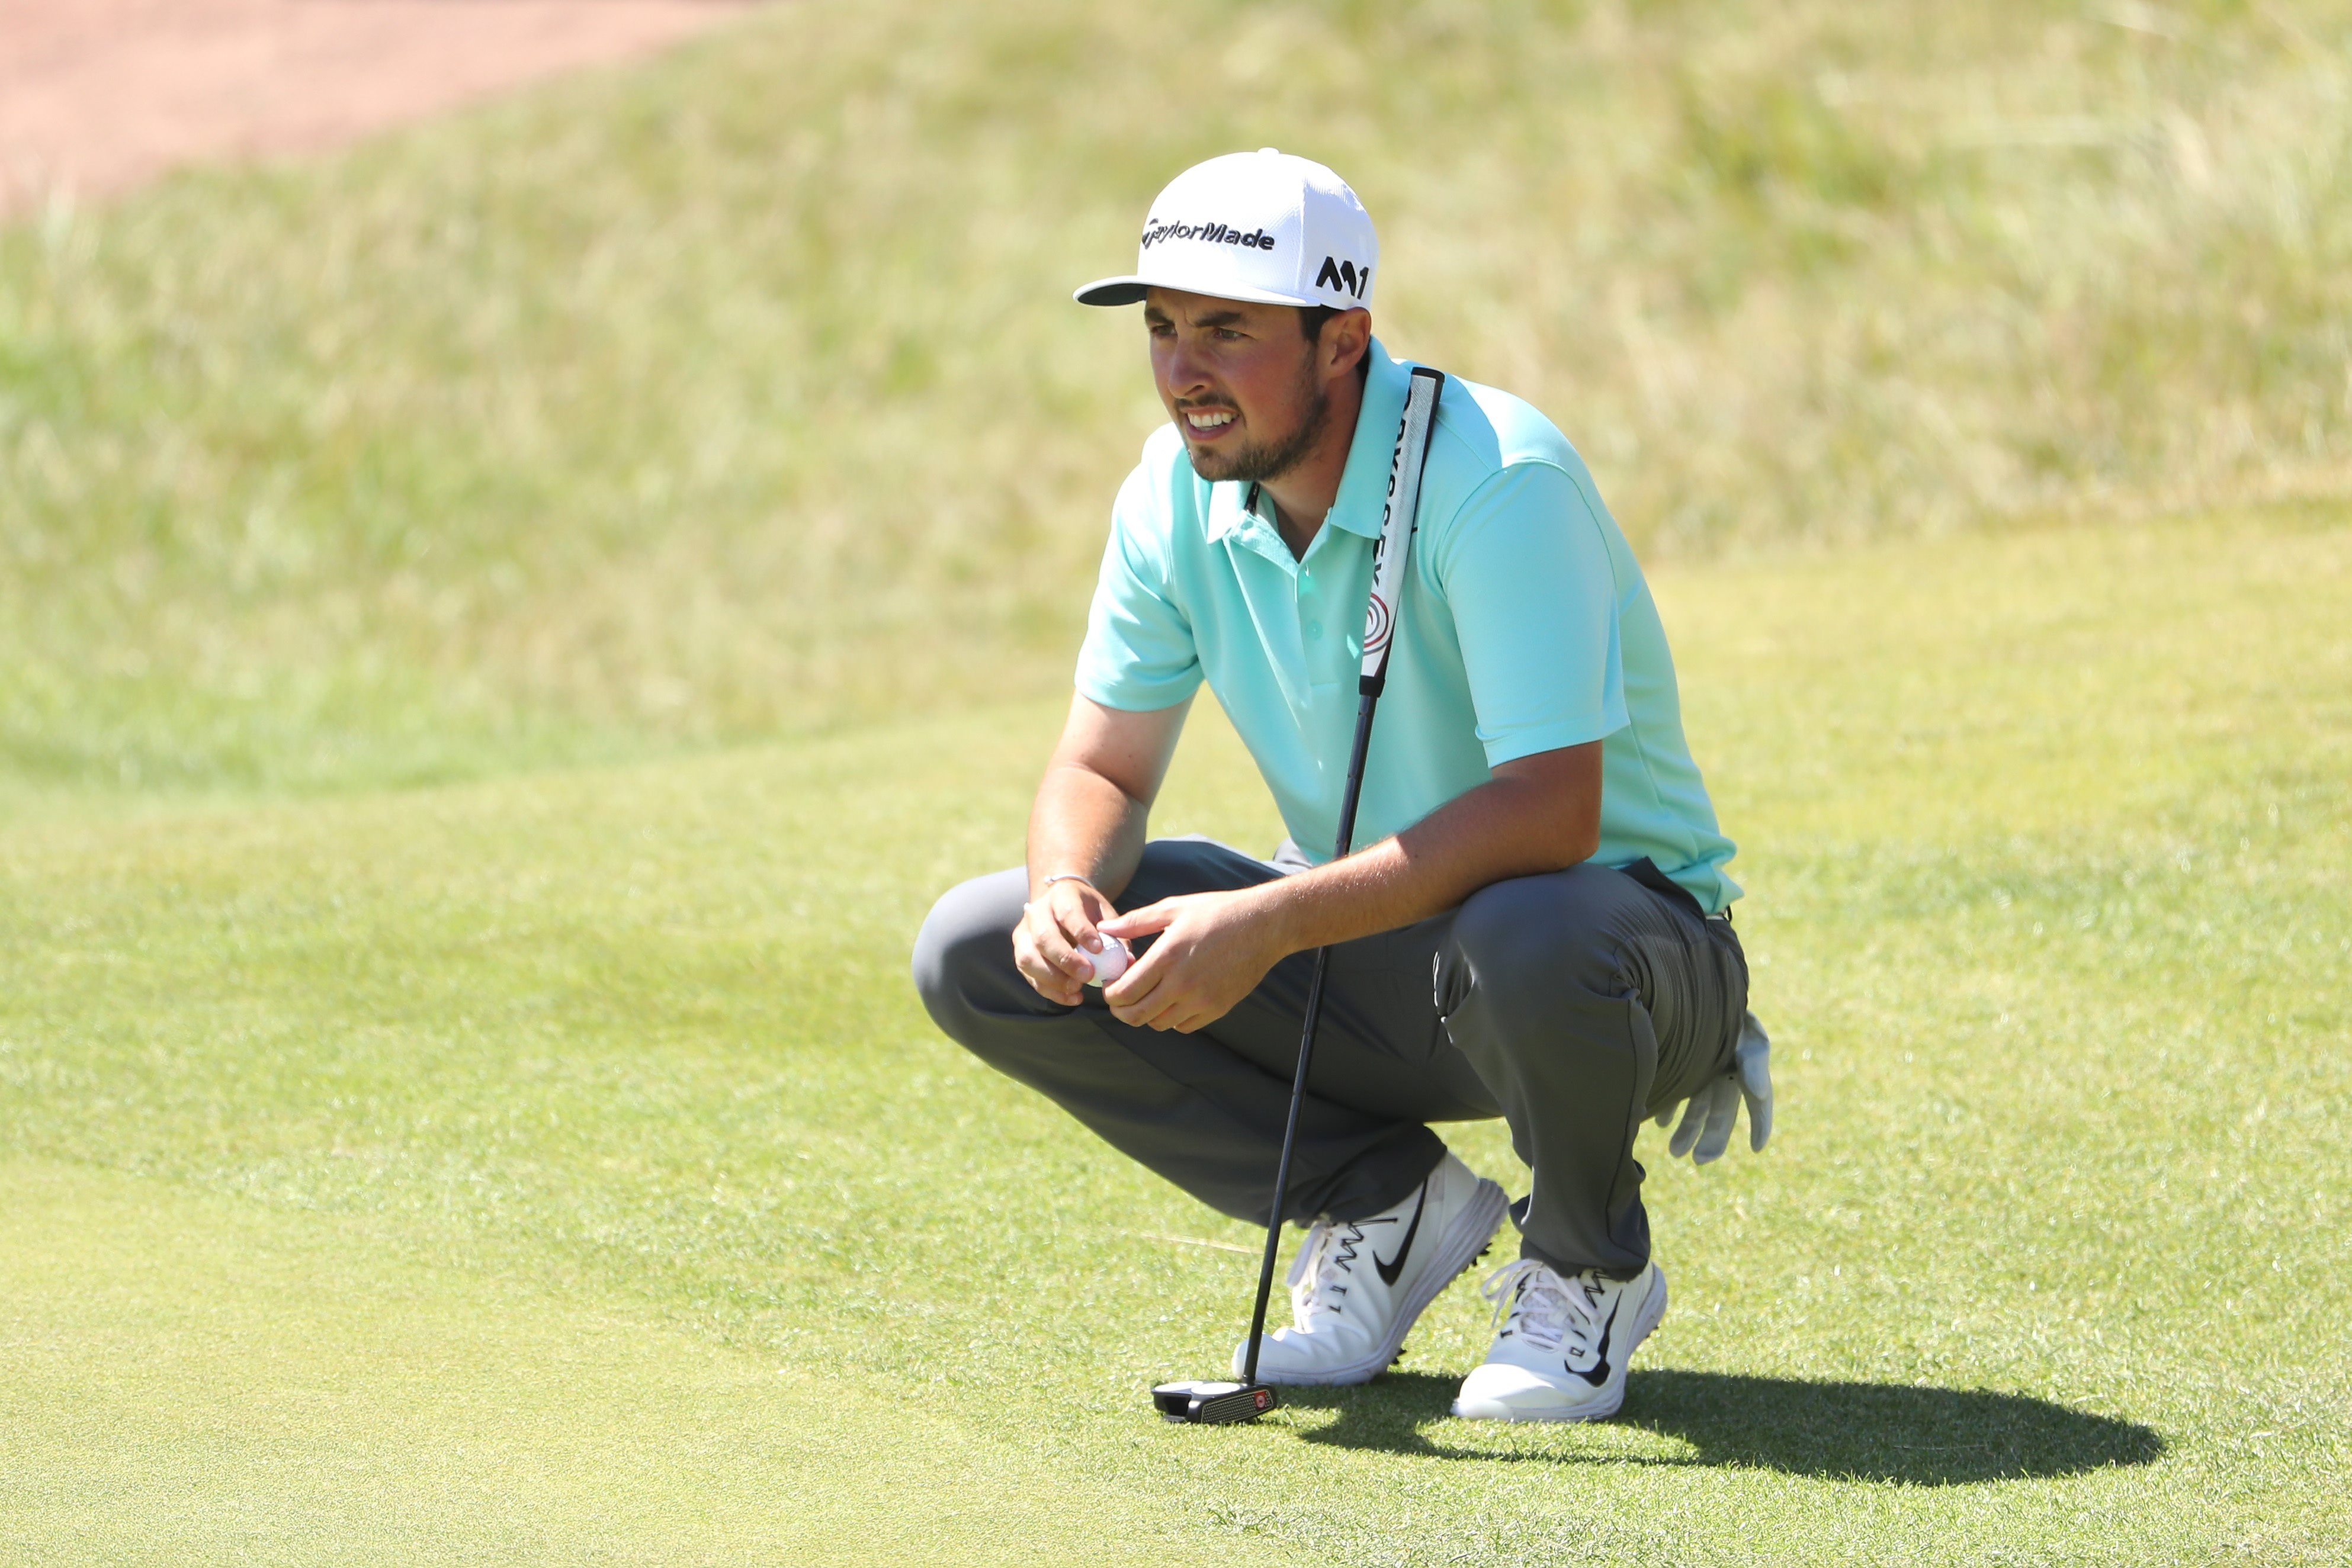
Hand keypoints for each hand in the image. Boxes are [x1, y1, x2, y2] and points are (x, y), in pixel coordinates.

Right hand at [1012, 878, 1117, 1006]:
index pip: (1068, 912)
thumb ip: (1118, 937)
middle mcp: (1037, 912)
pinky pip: (1030, 977)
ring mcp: (1024, 934)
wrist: (1063, 907)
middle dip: (1065, 959)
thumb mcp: (1106, 915)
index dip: (1082, 932)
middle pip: (1044, 937)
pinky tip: (1072, 998)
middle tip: (1088, 976)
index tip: (1099, 950)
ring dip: (1053, 979)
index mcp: (1061, 895)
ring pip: (1029, 959)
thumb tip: (1128, 961)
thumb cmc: (1090, 914)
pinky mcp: (1020, 955)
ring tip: (1078, 989)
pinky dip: (1050, 991)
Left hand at [1098, 887, 1287, 1032]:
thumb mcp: (1174, 908)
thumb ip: (1136, 921)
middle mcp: (1183, 983)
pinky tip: (1173, 999)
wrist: (1264, 926)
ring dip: (1147, 1014)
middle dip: (1121, 1011)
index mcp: (1168, 956)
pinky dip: (1172, 1018)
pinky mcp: (1218, 1008)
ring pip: (1159, 1024)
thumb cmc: (1217, 912)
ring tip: (1148, 996)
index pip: (1125, 991)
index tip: (1110, 987)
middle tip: (1119, 1001)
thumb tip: (1105, 929)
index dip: (1110, 994)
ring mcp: (1202, 999)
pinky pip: (1184, 1026)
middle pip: (1137, 1015)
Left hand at [1655, 1010, 1773, 1164]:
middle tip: (1699, 1161)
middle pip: (1721, 1111)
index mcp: (1744, 1064)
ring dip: (1687, 1129)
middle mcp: (1722, 1068)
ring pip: (1696, 1105)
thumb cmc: (1720, 1004)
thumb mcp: (1742, 1029)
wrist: (1686, 975)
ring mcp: (1698, 1065)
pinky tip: (1661, 1122)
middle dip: (1712, 1138)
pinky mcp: (1675, 1060)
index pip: (1757, 1101)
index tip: (1756, 1148)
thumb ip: (1752, 1060)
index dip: (1761, 1124)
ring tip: (1675, 1153)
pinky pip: (1674, 1089)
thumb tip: (1759, 1092)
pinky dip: (1669, 1107)